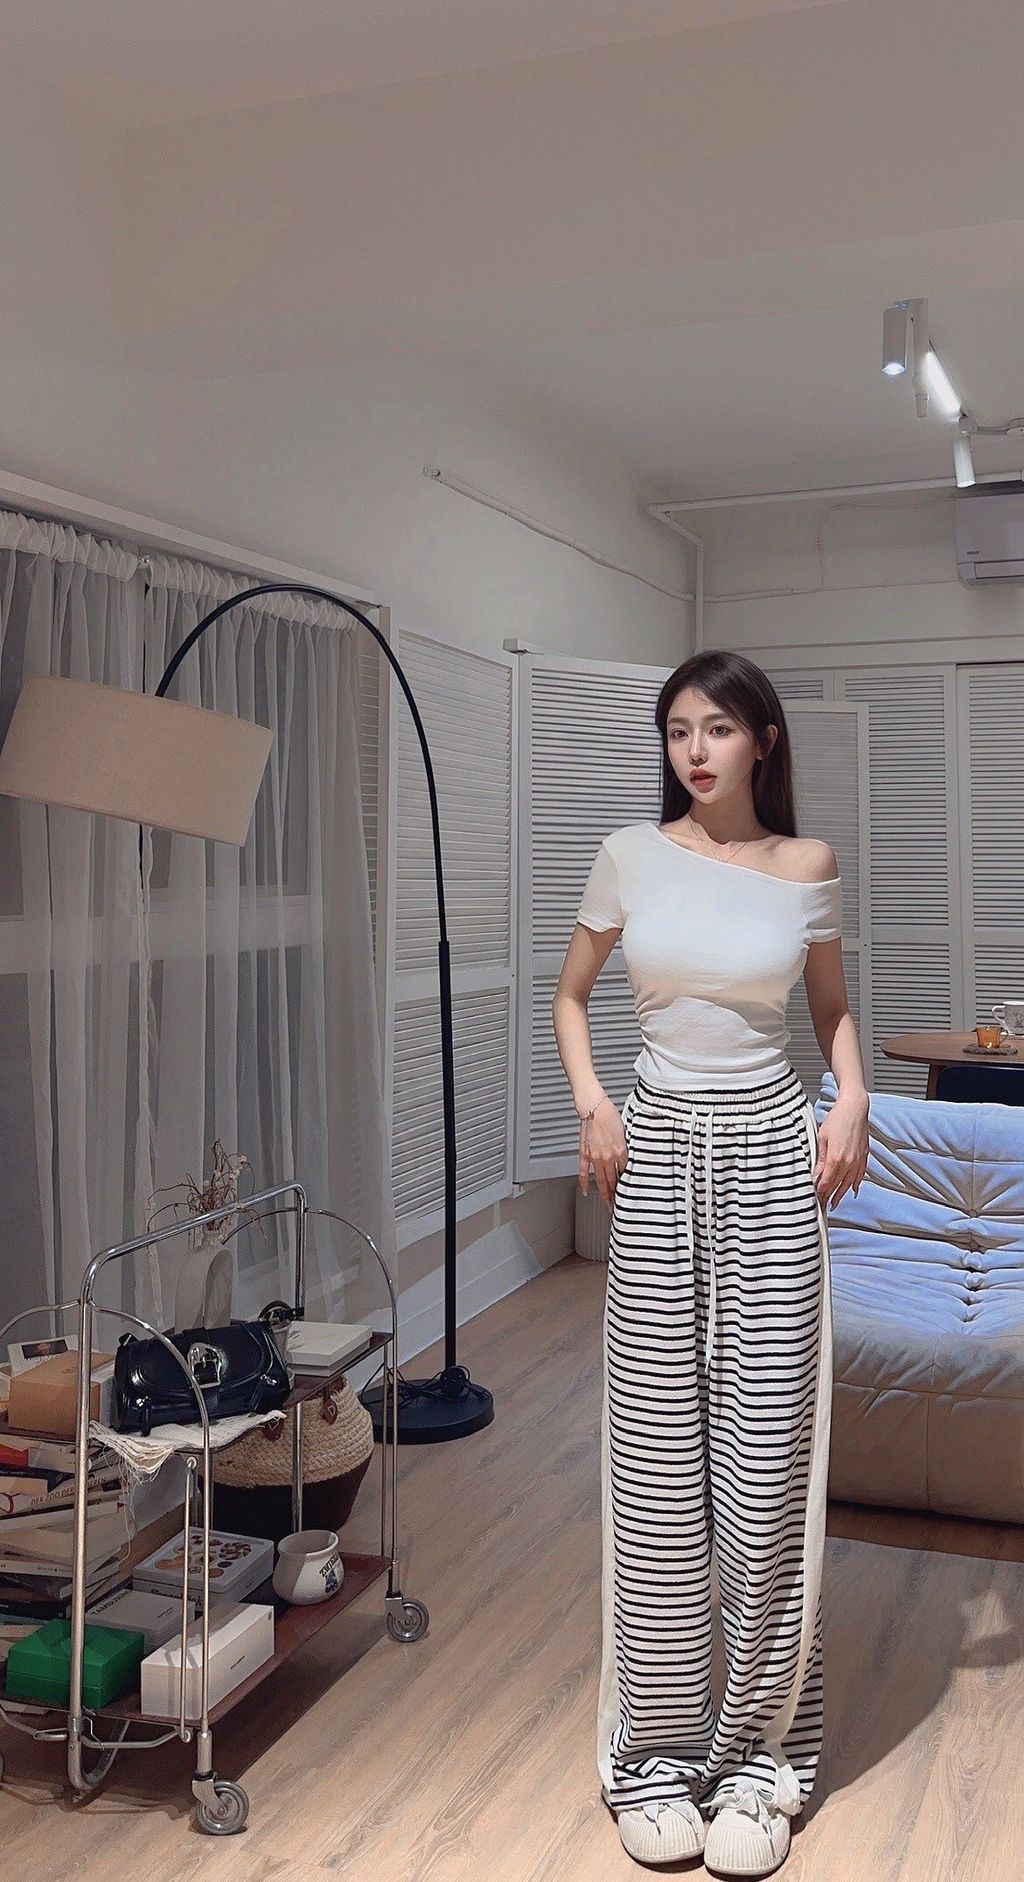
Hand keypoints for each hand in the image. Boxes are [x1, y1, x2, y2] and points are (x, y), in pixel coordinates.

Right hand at [579, 1102, 627, 1207]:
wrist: (594, 1107)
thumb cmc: (609, 1115)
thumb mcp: (625, 1132)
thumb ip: (626, 1148)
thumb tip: (628, 1159)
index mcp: (620, 1151)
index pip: (626, 1173)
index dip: (628, 1185)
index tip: (630, 1193)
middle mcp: (608, 1157)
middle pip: (614, 1181)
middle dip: (617, 1196)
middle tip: (619, 1206)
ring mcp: (595, 1157)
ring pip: (601, 1181)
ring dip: (605, 1194)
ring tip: (608, 1204)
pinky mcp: (585, 1154)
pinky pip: (584, 1173)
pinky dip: (584, 1184)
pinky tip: (586, 1192)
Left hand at [812, 1094, 868, 1208]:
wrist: (855, 1109)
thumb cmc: (837, 1119)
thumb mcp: (822, 1139)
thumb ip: (820, 1160)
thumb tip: (815, 1175)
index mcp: (836, 1159)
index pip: (826, 1183)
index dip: (820, 1193)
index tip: (815, 1200)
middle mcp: (849, 1163)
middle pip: (837, 1186)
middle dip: (829, 1197)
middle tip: (823, 1206)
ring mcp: (858, 1161)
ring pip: (849, 1184)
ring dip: (841, 1194)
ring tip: (834, 1203)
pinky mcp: (864, 1157)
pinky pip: (859, 1176)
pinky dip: (854, 1185)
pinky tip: (851, 1190)